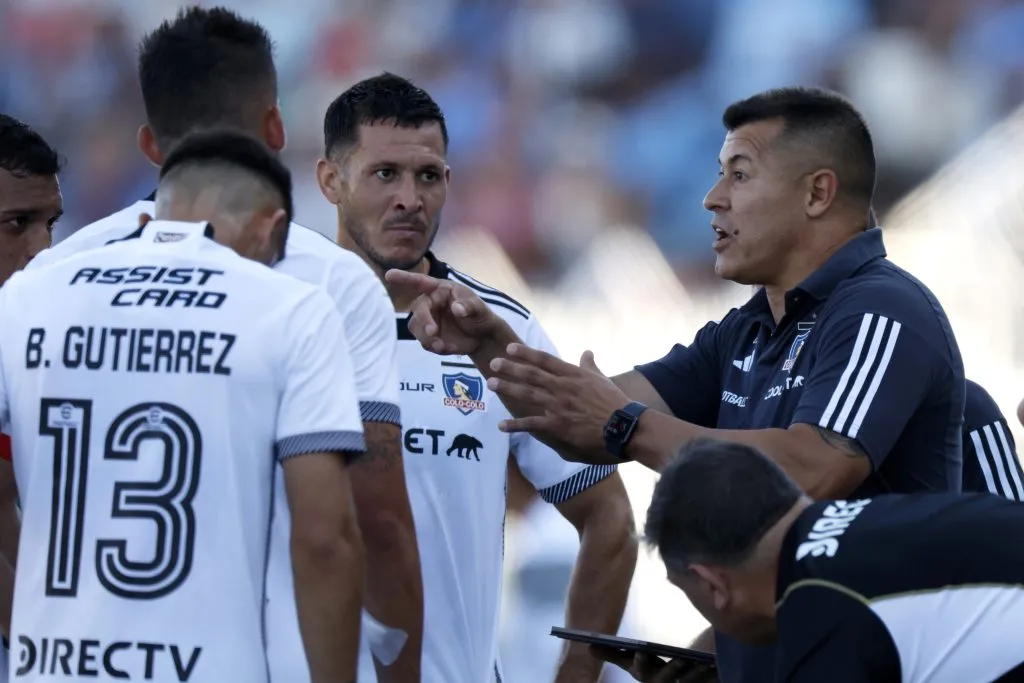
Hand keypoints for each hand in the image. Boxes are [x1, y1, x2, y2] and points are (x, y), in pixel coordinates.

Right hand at [385, 269, 502, 354]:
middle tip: (433, 332)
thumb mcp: (480, 308)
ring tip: (442, 346)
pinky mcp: (429, 337)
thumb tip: (456, 308)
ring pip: (416, 328)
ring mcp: (428, 321)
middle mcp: (430, 303)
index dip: (404, 278)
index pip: (421, 282)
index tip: (389, 274)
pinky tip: (450, 349)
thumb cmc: (481, 315)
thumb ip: (470, 307)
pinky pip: (424, 343)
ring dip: (426, 338)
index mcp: (441, 290)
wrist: (483, 337)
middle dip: (423, 321)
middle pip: (417, 309)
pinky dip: (436, 348)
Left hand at [487, 345, 629, 464]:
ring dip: (507, 388)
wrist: (625, 427)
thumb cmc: (616, 403)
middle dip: (510, 368)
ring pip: (527, 394)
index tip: (510, 347)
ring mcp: (558, 406)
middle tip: (493, 363)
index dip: (526, 353)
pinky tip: (501, 425)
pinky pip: (532, 424)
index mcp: (573, 375)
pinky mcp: (557, 426)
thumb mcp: (602, 379)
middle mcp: (562, 387)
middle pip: (531, 374)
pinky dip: (515, 425)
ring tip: (491, 384)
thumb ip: (590, 366)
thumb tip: (587, 351)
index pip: (545, 360)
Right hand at [590, 646, 717, 682]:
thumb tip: (587, 647)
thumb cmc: (652, 670)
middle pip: (667, 677)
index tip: (641, 653)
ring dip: (696, 673)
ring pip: (688, 681)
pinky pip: (704, 682)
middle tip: (681, 658)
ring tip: (703, 662)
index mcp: (646, 675)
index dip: (641, 663)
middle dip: (673, 669)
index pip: (641, 670)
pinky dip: (710, 675)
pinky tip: (716, 665)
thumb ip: (613, 655)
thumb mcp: (632, 663)